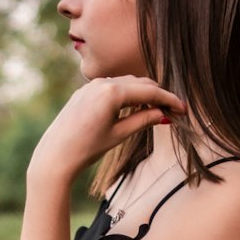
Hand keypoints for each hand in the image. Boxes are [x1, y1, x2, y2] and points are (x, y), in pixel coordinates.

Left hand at [27, 76, 186, 185]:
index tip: (183, 110)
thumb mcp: (119, 134)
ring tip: (156, 110)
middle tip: (173, 111)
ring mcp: (90, 86)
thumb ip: (143, 119)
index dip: (169, 100)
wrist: (55, 156)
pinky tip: (133, 107)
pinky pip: (111, 87)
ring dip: (142, 93)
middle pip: (140, 83)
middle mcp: (101, 83)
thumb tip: (163, 113)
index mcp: (112, 92)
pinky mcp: (83, 92)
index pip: (149, 91)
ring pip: (125, 83)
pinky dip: (125, 94)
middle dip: (158, 95)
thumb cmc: (86, 148)